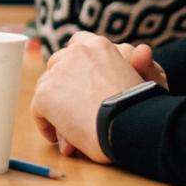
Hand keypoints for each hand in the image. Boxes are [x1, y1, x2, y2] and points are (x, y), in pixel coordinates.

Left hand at [31, 34, 160, 162]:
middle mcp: (76, 51)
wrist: (130, 124)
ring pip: (47, 88)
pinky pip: (38, 110)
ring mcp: (58, 71)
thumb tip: (143, 50)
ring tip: (70, 128)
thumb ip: (140, 65)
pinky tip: (65, 139)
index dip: (78, 66)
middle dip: (63, 85)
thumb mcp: (146, 79)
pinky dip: (48, 125)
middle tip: (74, 109)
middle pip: (57, 65)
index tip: (83, 84)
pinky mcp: (45, 93)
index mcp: (99, 45)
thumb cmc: (143, 107)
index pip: (78, 45)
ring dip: (56, 106)